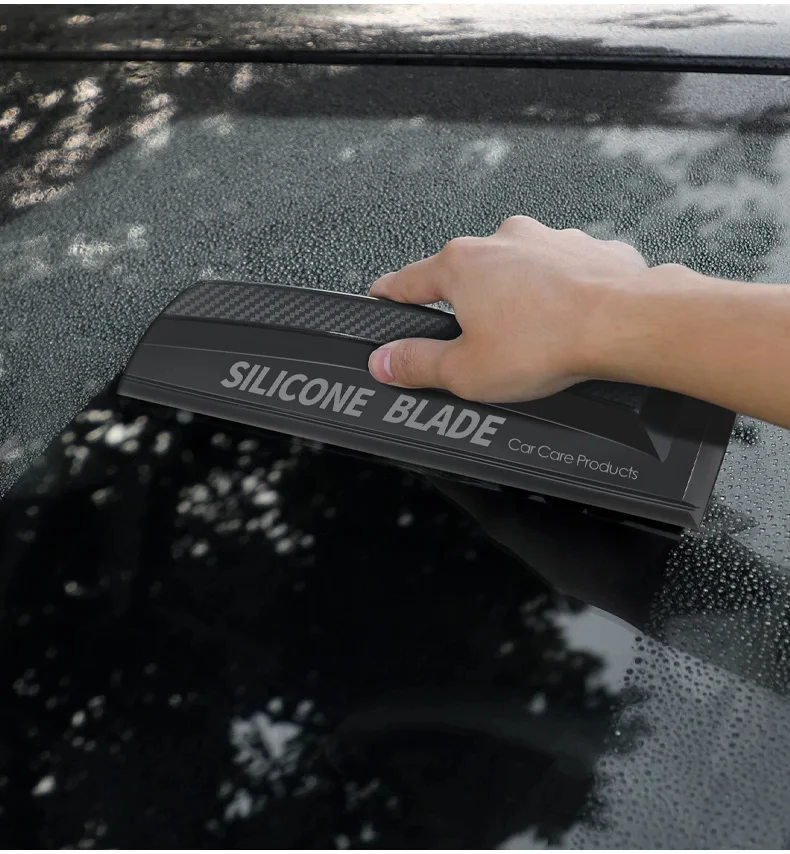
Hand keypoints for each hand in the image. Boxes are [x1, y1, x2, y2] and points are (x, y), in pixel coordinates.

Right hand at [367, 216, 648, 401]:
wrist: (627, 324)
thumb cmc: (549, 342)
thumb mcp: (466, 371)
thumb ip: (418, 365)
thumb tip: (385, 362)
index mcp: (463, 265)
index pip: (410, 280)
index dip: (390, 292)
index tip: (380, 293)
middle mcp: (503, 241)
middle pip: (467, 274)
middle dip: (465, 303)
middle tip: (470, 339)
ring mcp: (548, 240)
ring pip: (517, 269)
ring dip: (514, 296)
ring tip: (525, 336)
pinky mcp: (587, 250)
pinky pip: (561, 271)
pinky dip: (557, 293)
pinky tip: (563, 322)